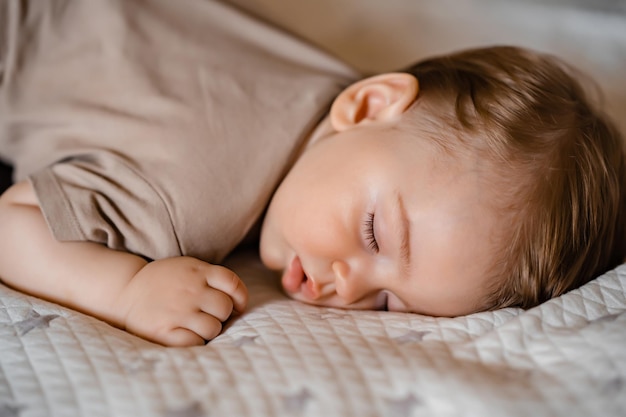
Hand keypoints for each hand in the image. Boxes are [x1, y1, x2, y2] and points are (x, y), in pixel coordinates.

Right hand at [115, 257, 247, 345]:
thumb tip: (238, 303)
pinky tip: (184, 333)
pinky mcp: (165, 332)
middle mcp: (190, 290)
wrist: (125, 291)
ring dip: (208, 330)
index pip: (232, 283)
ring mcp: (177, 311)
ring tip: (195, 324)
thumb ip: (212, 278)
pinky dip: (194, 340)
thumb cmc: (164, 281)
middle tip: (207, 315)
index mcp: (197, 271)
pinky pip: (195, 342)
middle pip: (224, 309)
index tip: (237, 305)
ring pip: (213, 328)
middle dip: (221, 315)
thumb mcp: (188, 267)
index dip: (240, 297)